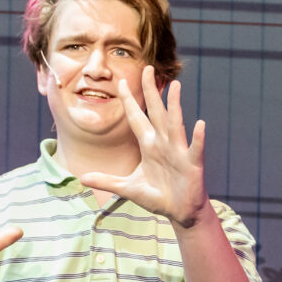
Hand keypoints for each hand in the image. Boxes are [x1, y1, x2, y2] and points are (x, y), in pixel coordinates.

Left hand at [78, 65, 207, 226]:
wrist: (180, 213)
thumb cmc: (158, 197)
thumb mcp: (128, 188)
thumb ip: (107, 181)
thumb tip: (82, 178)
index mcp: (149, 146)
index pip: (136, 118)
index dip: (128, 101)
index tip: (119, 82)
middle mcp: (164, 144)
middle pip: (156, 112)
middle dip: (151, 91)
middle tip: (146, 68)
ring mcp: (178, 152)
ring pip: (175, 124)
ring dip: (175, 105)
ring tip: (175, 85)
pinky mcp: (192, 165)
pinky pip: (194, 149)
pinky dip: (198, 138)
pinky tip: (200, 124)